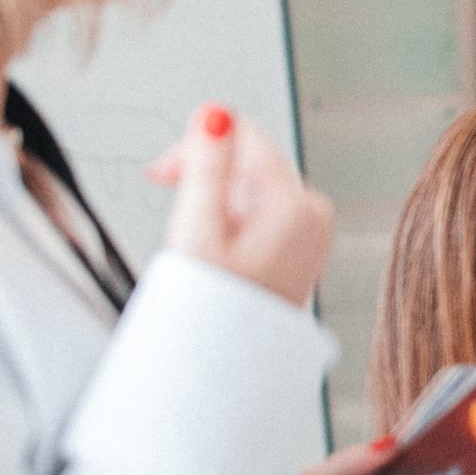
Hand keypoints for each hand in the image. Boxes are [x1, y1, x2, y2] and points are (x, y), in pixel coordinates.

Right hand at [149, 105, 333, 306]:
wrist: (233, 362)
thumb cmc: (215, 310)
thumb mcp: (199, 231)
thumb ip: (206, 166)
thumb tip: (215, 112)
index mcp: (296, 204)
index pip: (244, 136)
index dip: (196, 146)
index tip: (162, 174)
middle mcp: (313, 213)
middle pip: (250, 160)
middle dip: (206, 178)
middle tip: (177, 215)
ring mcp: (312, 231)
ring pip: (252, 186)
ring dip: (217, 201)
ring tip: (199, 243)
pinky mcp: (302, 247)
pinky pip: (262, 213)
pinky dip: (233, 221)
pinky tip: (219, 253)